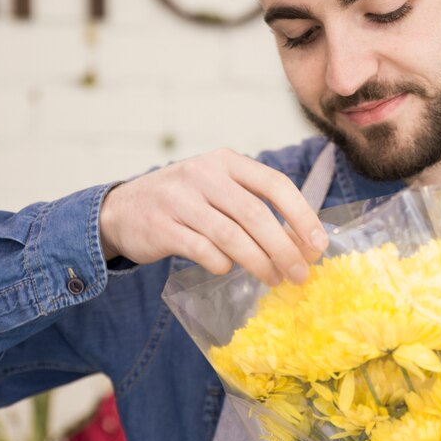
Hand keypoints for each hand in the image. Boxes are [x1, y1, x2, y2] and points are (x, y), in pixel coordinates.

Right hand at [99, 148, 328, 285]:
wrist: (121, 209)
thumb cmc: (184, 203)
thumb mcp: (218, 190)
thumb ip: (254, 206)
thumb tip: (302, 243)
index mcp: (226, 161)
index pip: (274, 184)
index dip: (301, 215)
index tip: (318, 244)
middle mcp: (203, 174)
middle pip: (256, 214)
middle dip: (284, 248)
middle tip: (301, 274)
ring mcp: (180, 199)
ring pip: (232, 236)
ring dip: (259, 263)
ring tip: (274, 279)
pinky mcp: (162, 226)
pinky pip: (203, 251)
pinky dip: (222, 264)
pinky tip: (228, 271)